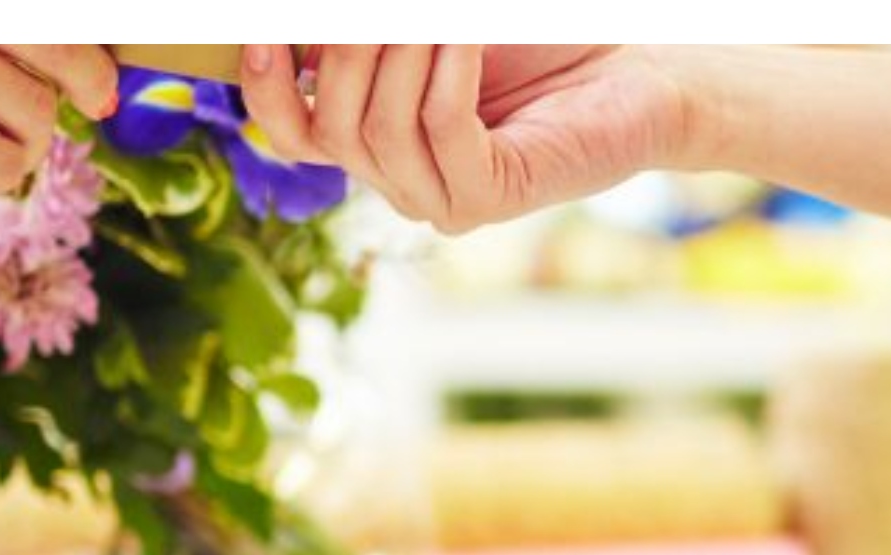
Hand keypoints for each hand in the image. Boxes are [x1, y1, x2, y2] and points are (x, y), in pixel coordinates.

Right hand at [239, 45, 685, 234]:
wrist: (627, 75)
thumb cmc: (526, 41)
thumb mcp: (429, 30)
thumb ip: (373, 30)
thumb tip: (310, 20)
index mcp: (371, 143)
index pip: (291, 132)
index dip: (264, 88)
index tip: (263, 35)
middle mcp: (397, 181)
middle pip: (332, 124)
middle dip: (344, 49)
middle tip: (378, 4)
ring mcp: (441, 200)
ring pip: (381, 129)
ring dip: (395, 54)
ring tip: (427, 13)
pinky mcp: (490, 200)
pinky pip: (443, 128)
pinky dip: (445, 71)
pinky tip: (461, 33)